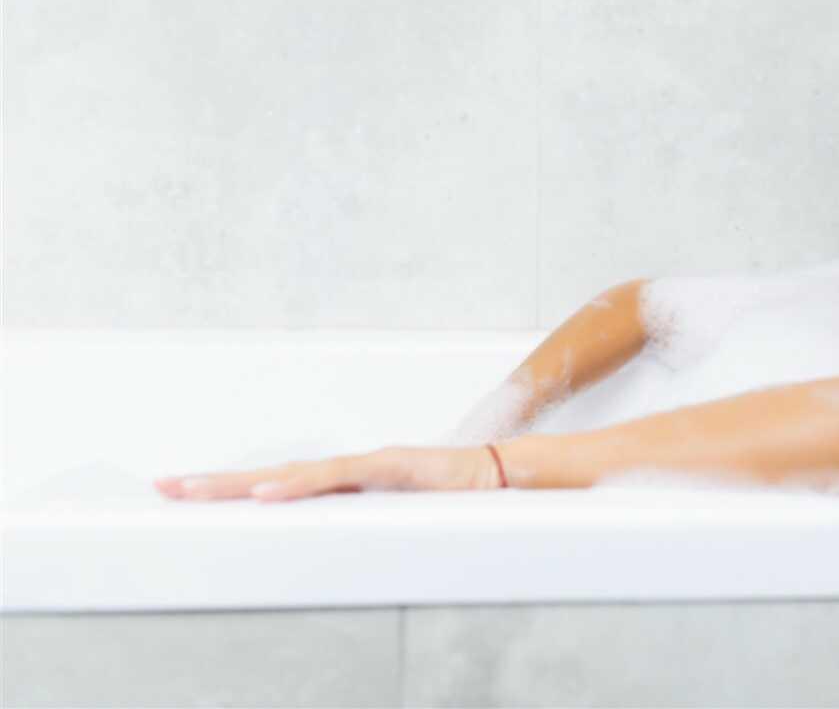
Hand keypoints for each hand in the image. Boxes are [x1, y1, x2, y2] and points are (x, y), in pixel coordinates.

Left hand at [153, 445, 503, 502]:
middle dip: (216, 483)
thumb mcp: (393, 520)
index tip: (186, 493)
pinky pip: (334, 478)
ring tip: (195, 491)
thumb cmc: (450, 499)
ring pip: (292, 473)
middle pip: (271, 475)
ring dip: (241, 484)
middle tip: (165, 487)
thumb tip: (325, 548)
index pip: (277, 484)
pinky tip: (265, 494)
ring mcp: (365, 464)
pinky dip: (297, 486)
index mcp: (343, 483)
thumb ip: (359, 524)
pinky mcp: (388, 467)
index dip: (232, 490)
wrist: (499, 475)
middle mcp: (345, 468)